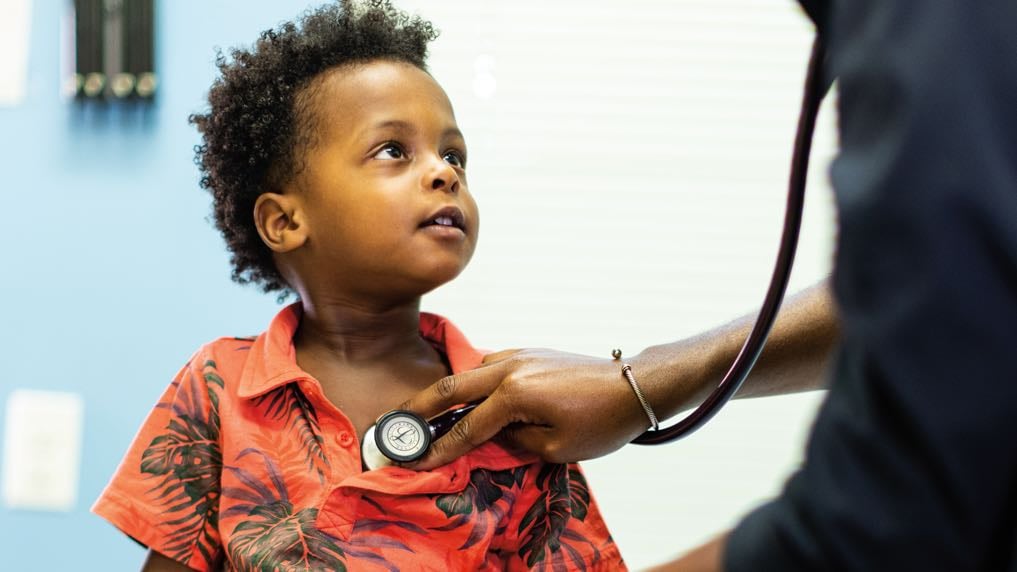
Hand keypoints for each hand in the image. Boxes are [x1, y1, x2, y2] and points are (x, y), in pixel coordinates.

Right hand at [397, 348, 655, 469]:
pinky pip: (491, 365)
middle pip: (452, 386)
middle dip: (421, 407)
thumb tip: (488, 436)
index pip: (466, 426)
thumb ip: (512, 442)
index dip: (439, 447)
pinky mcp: (531, 353)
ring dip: (449, 391)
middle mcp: (511, 367)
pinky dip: (475, 381)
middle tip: (397, 423)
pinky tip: (475, 397)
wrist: (634, 386)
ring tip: (431, 413)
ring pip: (471, 371)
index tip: (415, 459)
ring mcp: (521, 355)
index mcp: (515, 394)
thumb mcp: (555, 447)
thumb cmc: (601, 420)